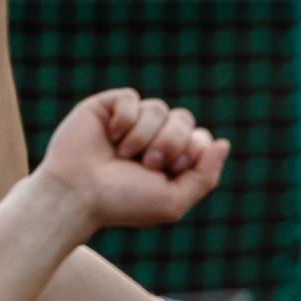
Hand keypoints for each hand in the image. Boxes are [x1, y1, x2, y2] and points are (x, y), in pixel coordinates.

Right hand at [34, 90, 229, 230]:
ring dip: (144, 135)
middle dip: (171, 142)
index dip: (192, 150)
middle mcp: (153, 138)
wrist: (77, 195)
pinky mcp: (107, 107)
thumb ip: (205, 175)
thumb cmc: (123, 203)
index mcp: (172, 159)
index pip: (201, 138)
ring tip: (123, 155)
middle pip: (184, 119)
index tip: (171, 169)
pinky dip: (125, 119)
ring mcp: (130, 121)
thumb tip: (223, 143)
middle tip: (148, 163)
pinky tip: (110, 137)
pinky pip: (132, 97)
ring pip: (158, 107)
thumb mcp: (174, 200)